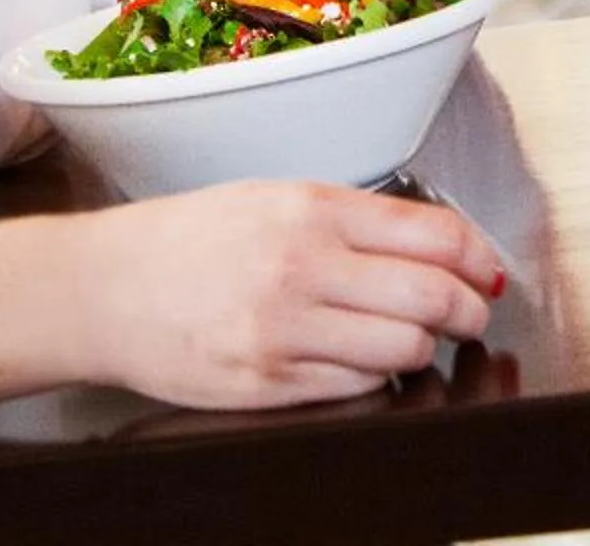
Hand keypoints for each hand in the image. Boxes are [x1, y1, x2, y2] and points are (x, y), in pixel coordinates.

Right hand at [71, 179, 504, 408]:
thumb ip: (354, 219)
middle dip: (470, 311)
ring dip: (425, 350)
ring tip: (415, 340)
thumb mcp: (274, 199)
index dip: (480, 258)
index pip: (436, 234)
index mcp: (311, 209)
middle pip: (433, 296)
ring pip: (404, 350)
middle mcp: (301, 266)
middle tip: (472, 315)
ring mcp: (283, 331)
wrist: (103, 289)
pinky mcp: (266, 385)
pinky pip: (356, 389)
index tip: (487, 272)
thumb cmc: (187, 240)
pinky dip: (375, 379)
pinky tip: (362, 362)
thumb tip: (441, 245)